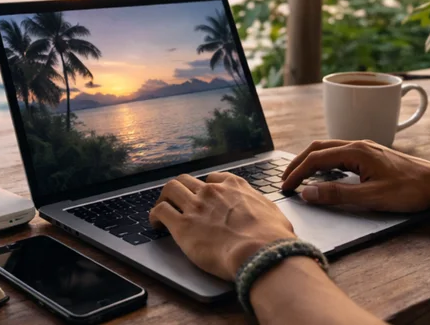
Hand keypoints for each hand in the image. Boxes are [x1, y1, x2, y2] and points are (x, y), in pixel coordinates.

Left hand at [149, 173, 295, 279]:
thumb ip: (264, 212)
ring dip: (165, 197)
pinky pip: (161, 211)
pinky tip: (155, 223)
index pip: (215, 178)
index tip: (205, 196)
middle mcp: (213, 191)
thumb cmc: (272, 238)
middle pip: (188, 180)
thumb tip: (271, 220)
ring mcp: (196, 206)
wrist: (259, 251)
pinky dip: (154, 215)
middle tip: (179, 201)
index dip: (207, 187)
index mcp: (235, 187)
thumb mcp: (274, 215)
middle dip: (182, 189)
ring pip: (170, 189)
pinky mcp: (182, 224)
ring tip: (162, 208)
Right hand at [280, 140, 429, 212]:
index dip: (297, 173)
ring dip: (310, 161)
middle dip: (298, 163)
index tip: (285, 188)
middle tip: (285, 180)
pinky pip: (339, 153)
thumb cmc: (409, 191)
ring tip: (299, 177)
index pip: (315, 159)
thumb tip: (307, 193)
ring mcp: (365, 148)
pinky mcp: (371, 155)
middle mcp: (358, 144)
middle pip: (318, 148)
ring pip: (328, 149)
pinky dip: (324, 162)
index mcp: (355, 151)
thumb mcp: (371, 197)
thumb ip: (337, 195)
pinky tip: (324, 174)